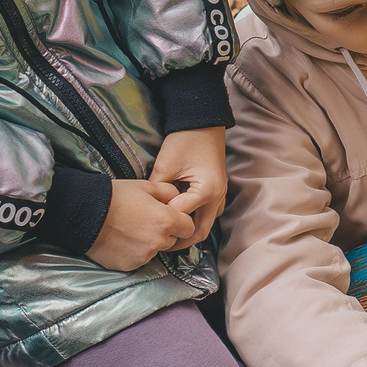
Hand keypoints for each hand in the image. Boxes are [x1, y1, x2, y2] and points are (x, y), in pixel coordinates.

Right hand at [89, 178, 193, 270]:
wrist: (84, 213)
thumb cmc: (115, 196)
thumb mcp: (145, 186)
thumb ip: (168, 192)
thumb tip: (178, 198)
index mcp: (167, 221)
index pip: (189, 228)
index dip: (181, 222)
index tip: (170, 217)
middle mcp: (159, 241)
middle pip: (172, 240)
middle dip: (164, 232)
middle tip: (145, 221)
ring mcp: (144, 255)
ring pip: (155, 250)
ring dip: (149, 243)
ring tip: (130, 230)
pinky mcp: (130, 265)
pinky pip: (139, 259)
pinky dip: (134, 252)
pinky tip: (121, 240)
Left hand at [150, 128, 228, 242]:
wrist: (202, 123)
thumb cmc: (185, 141)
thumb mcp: (165, 166)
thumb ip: (158, 191)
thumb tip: (150, 209)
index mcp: (207, 192)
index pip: (182, 217)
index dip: (164, 222)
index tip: (146, 225)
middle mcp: (218, 197)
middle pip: (201, 231)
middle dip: (180, 239)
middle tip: (159, 243)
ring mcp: (220, 195)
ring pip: (206, 224)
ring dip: (189, 231)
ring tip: (168, 234)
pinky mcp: (217, 190)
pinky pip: (208, 213)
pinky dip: (195, 220)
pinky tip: (179, 219)